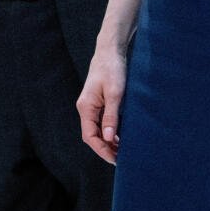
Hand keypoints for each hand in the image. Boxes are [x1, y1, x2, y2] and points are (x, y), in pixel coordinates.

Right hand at [76, 42, 128, 163]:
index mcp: (86, 107)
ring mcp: (91, 106)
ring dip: (108, 142)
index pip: (90, 136)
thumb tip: (110, 138)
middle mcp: (86, 108)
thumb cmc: (112, 69)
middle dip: (105, 149)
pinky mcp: (98, 103)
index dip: (102, 150)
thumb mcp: (114, 94)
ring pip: (97, 130)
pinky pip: (101, 123)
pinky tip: (121, 137)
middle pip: (92, 136)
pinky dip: (110, 133)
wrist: (110, 51)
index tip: (116, 160)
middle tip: (122, 159)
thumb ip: (111, 116)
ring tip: (123, 151)